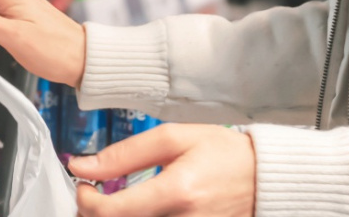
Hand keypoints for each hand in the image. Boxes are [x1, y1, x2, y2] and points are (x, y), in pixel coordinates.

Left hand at [69, 124, 255, 216]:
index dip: (85, 201)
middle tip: (94, 195)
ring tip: (112, 203)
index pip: (111, 212)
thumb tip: (82, 165)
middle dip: (93, 214)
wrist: (266, 179)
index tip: (83, 184)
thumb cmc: (223, 154)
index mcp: (177, 192)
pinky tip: (134, 210)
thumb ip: (125, 154)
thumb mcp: (174, 139)